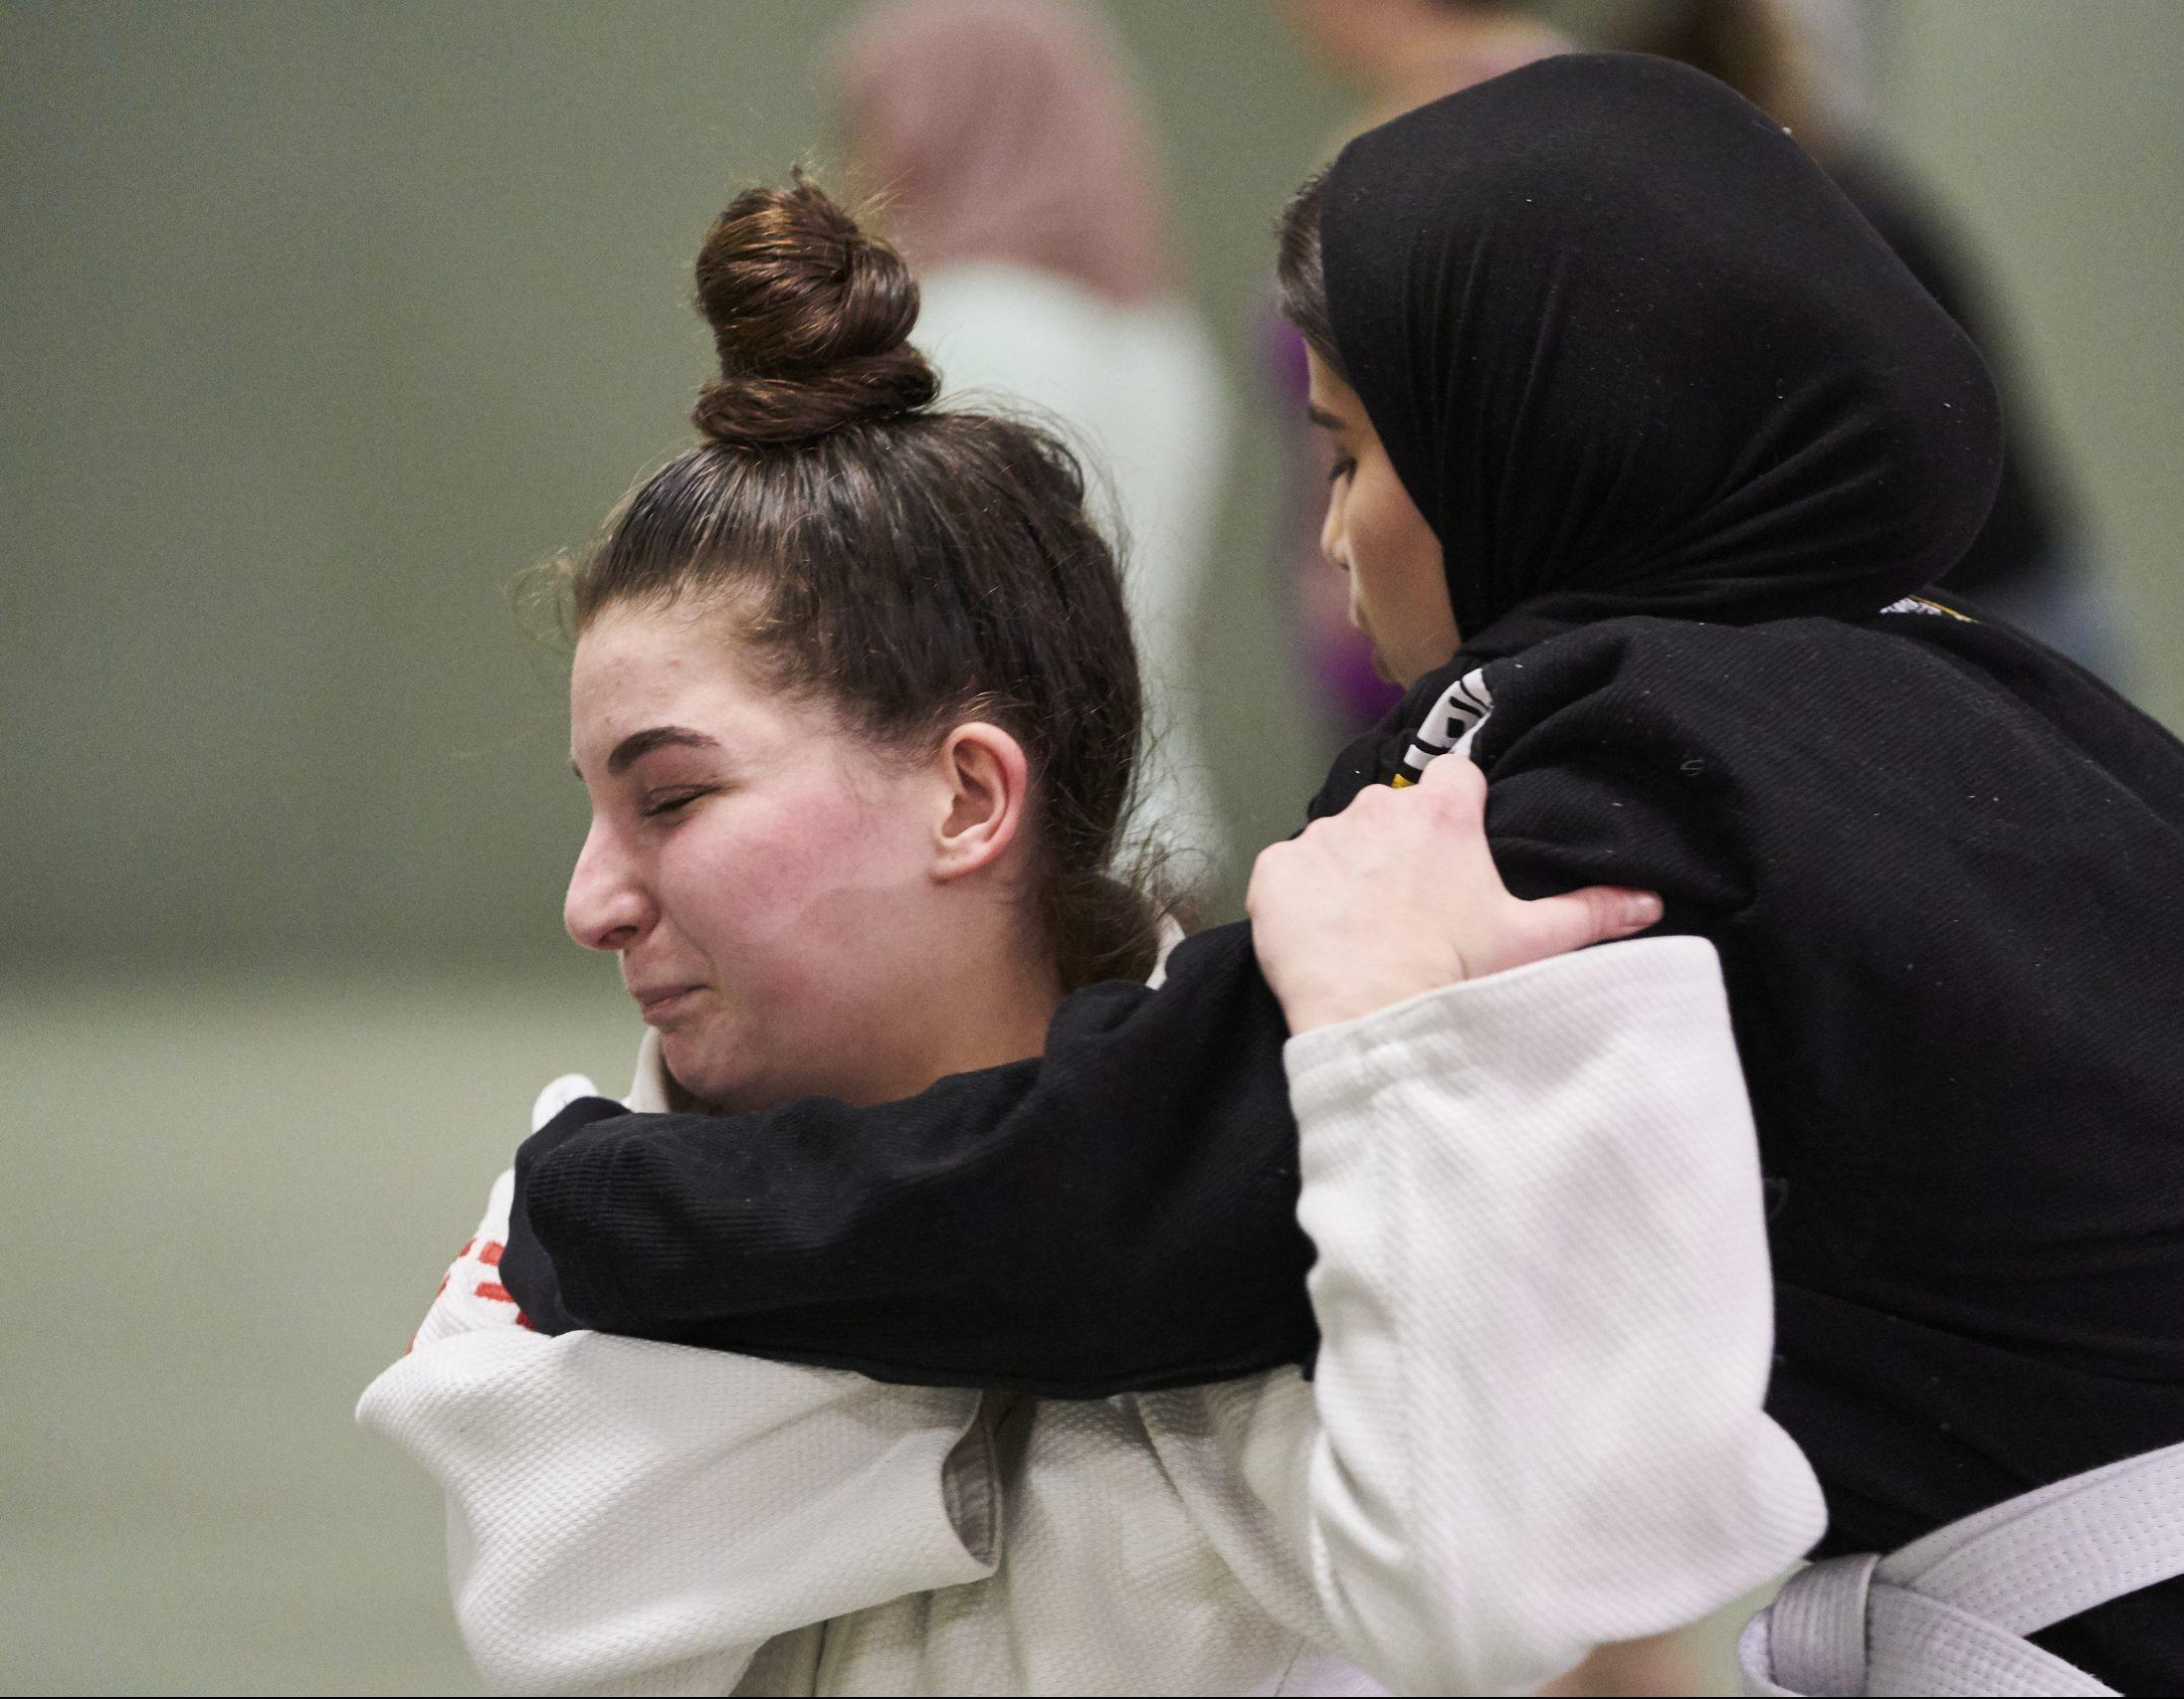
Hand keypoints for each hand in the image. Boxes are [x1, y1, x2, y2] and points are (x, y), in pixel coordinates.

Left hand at [1246, 757, 1662, 1032]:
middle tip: (1412, 906)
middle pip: (1393, 811)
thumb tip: (1649, 902)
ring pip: (1339, 842)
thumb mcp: (1533, 943)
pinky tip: (1323, 934)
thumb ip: (1593, 911)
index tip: (1457, 849)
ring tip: (1366, 927)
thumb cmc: (1457, 978)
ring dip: (1349, 872)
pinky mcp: (1275, 870)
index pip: (1454, 778)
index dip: (1458, 811)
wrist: (1372, 1021)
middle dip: (1400, 847)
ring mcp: (1320, 838)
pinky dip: (1301, 897)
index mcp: (1443, 813)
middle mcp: (1379, 809)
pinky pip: (1288, 871)